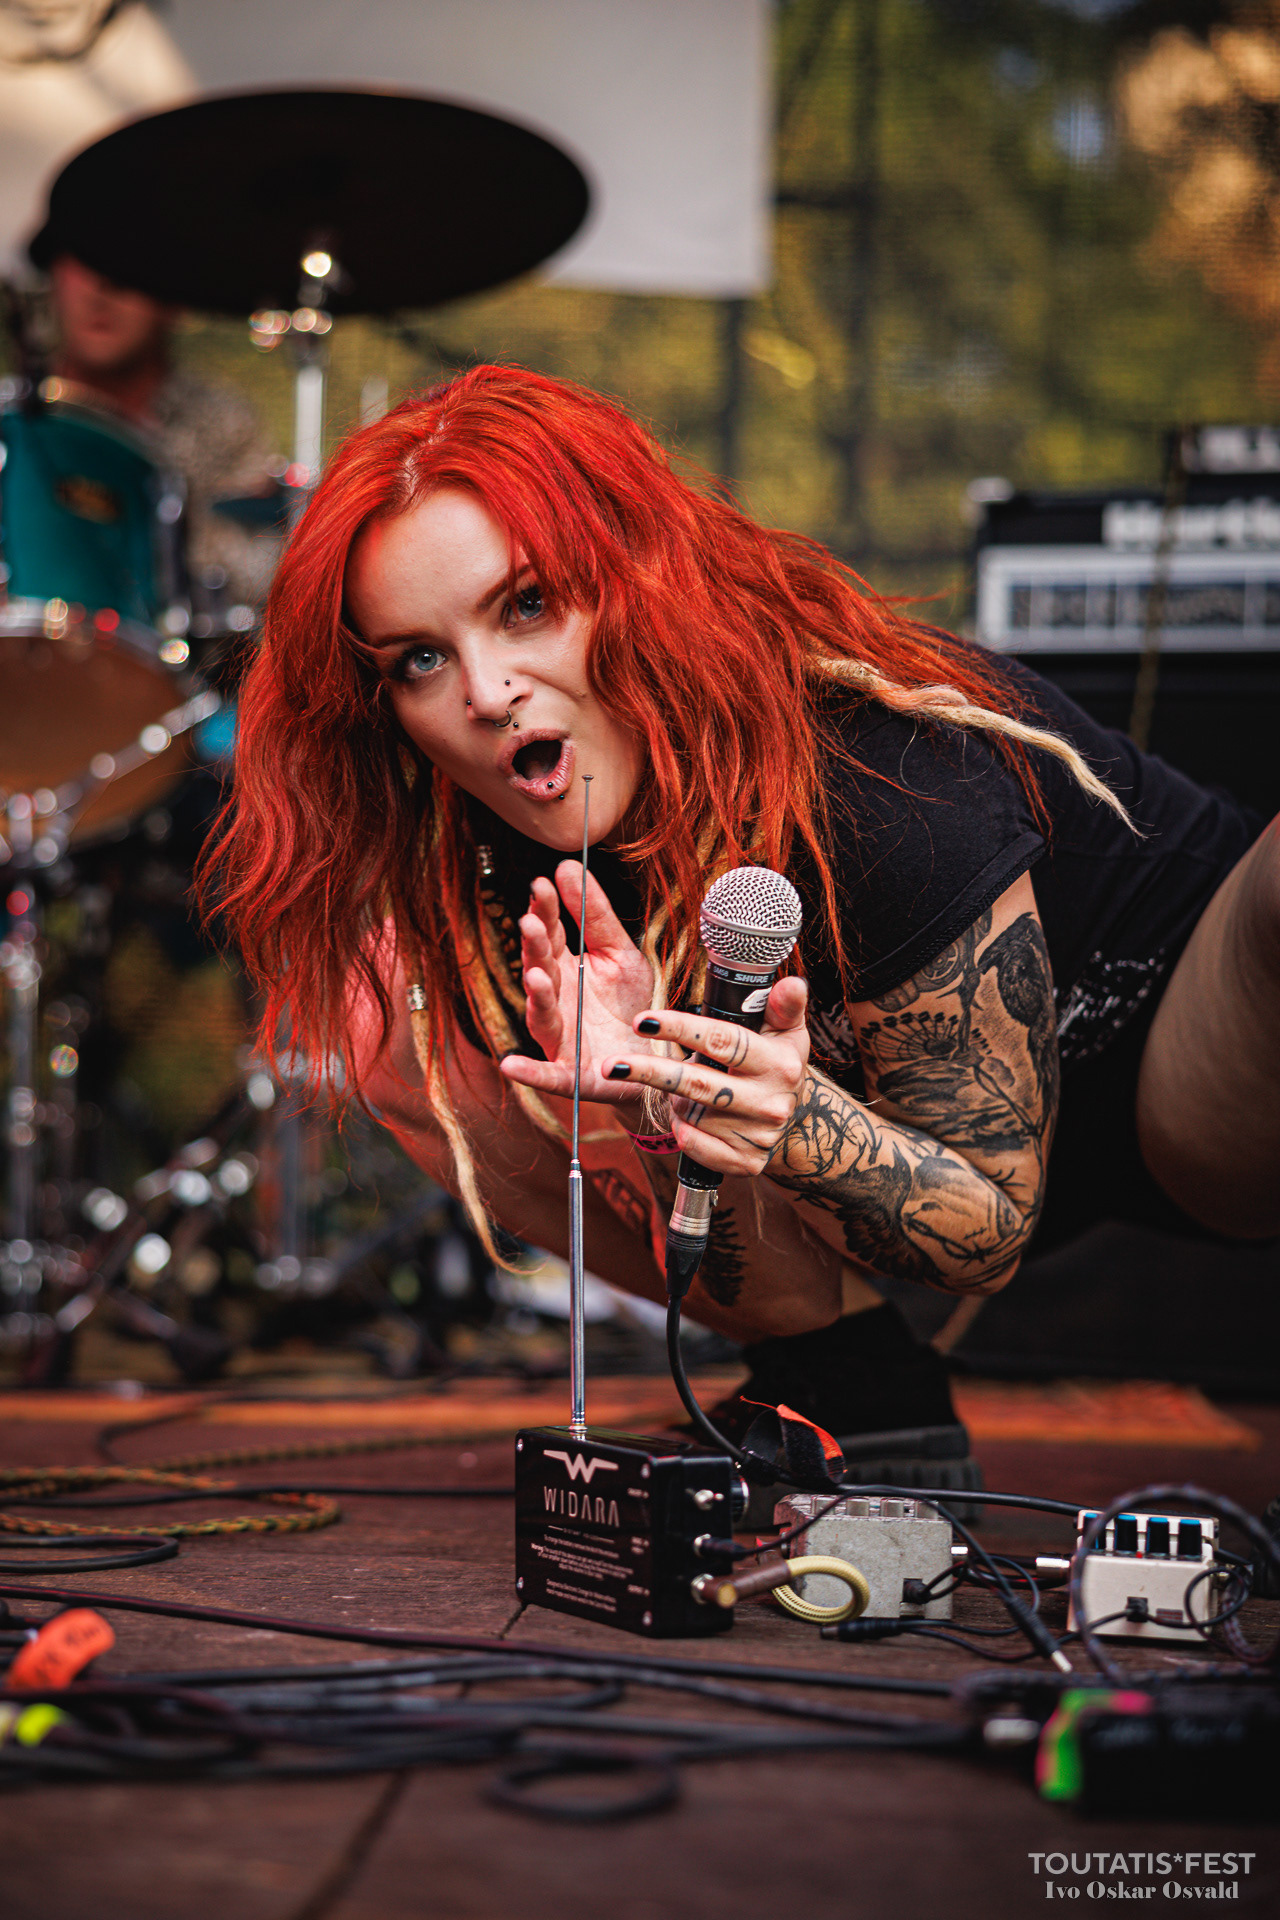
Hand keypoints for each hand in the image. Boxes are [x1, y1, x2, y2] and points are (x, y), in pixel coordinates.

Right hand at [498, 863, 655, 1111]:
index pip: (550, 934)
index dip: (543, 911)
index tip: (541, 884)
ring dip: (536, 997)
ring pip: (541, 1015)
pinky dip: (528, 1072)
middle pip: (541, 969)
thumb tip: (567, 865)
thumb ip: (595, 913)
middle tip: (532, 922)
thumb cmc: (630, 1005)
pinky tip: (510, 1065)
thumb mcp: (619, 952)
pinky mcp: (569, 1073)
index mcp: (565, 967)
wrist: (653, 1060)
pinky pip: (546, 1074)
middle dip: (535, 947)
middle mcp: (555, 999)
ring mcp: (559, 1036)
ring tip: (536, 977)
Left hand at [600, 977, 810, 1175]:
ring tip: (670, 1086)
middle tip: (612, 1065)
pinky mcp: (747, 1163)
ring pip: (692, 1115)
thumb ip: (784, 1006)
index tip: (643, 1020)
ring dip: (671, 1100)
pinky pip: (695, 1145)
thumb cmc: (777, 1065)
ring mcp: (758, 1136)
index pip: (722, 1041)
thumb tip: (792, 982)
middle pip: (698, 1084)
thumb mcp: (787, 1033)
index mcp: (778, 1063)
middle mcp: (770, 1102)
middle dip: (650, 1071)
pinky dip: (682, 1131)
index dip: (680, 1029)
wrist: (797, 1122)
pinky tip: (683, 1118)